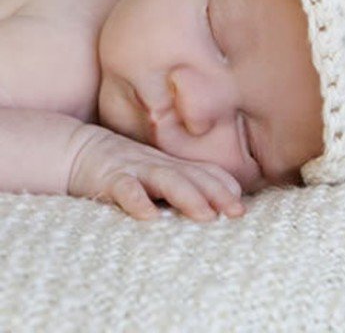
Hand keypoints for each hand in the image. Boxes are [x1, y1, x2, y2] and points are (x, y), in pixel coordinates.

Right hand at [67, 126, 245, 221]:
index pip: (204, 171)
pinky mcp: (109, 178)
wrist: (79, 150)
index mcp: (172, 165)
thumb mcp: (157, 174)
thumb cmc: (126, 169)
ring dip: (188, 196)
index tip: (241, 207)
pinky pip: (124, 189)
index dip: (225, 187)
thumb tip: (218, 199)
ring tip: (206, 215)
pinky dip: (137, 201)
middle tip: (237, 213)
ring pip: (166, 180)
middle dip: (217, 193)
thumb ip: (184, 183)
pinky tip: (149, 217)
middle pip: (192, 176)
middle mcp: (158, 165)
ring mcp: (135, 169)